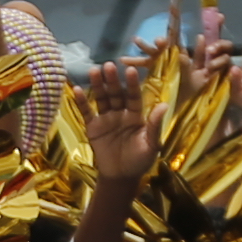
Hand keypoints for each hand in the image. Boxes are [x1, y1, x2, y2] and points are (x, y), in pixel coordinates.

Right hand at [78, 56, 154, 189]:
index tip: (130, 70)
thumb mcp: (151, 145)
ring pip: (102, 98)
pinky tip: (77, 89)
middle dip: (113, 80)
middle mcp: (121, 113)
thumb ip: (155, 125)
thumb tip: (164, 105)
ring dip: (98, 85)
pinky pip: (87, 112)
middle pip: (116, 94)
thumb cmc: (140, 161)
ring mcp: (106, 119)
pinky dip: (82, 102)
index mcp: (136, 115)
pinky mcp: (93, 127)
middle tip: (109, 65)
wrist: (121, 176)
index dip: (132, 84)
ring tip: (94, 71)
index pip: (134, 96)